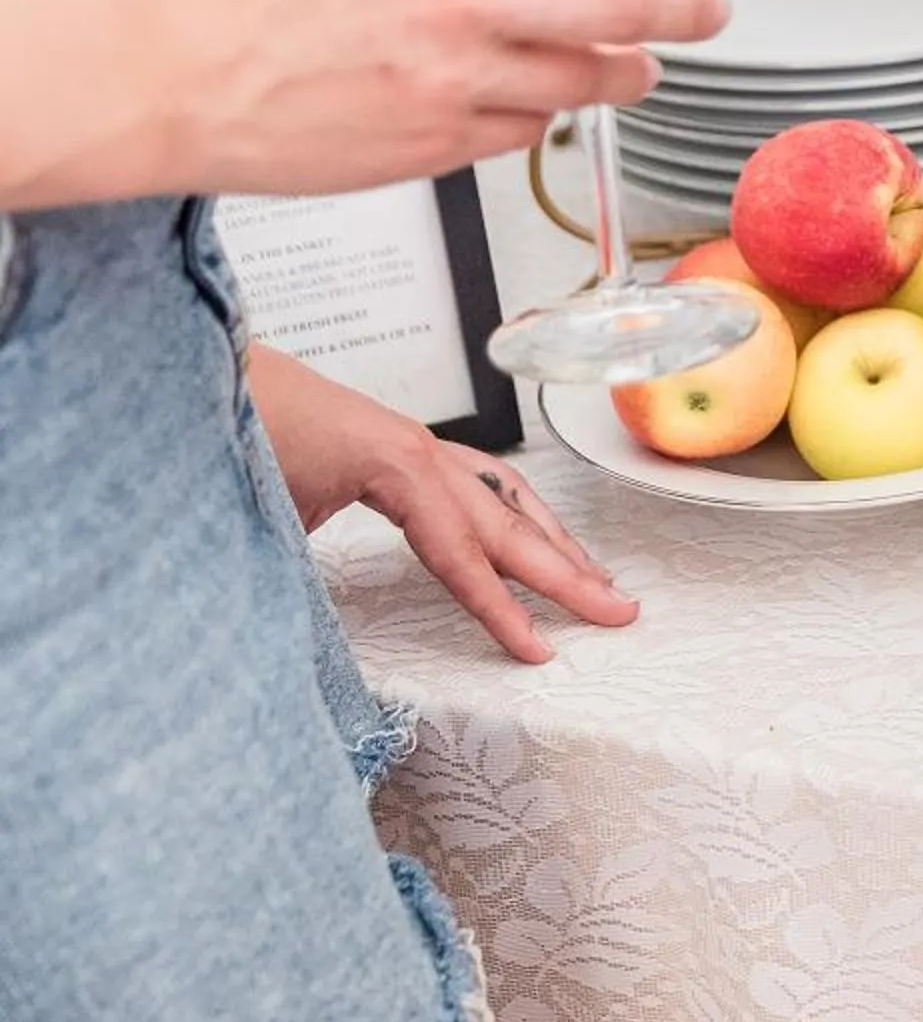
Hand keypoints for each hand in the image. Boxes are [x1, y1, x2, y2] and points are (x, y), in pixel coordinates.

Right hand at [125, 0, 732, 196]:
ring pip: (588, 80)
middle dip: (686, 5)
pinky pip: (525, 130)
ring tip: (643, 62)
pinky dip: (542, 113)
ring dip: (628, 70)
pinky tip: (539, 101)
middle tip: (712, 4)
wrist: (165, 84)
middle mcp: (461, 1)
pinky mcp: (440, 145)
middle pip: (620, 3)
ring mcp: (456, 80)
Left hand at [247, 347, 635, 662]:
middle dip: (568, 572)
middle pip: (508, 522)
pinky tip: (526, 532)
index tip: (541, 650)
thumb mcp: (268, 509)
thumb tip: (322, 637)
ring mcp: (414, 444)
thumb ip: (312, 569)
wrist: (204, 371)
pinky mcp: (397, 447)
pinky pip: (476, 484)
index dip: (504, 608)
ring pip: (504, 496)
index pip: (465, 553)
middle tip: (619, 611)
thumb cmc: (236, 431)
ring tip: (594, 577)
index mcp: (395, 465)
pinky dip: (514, 513)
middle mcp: (419, 450)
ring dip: (555, 540)